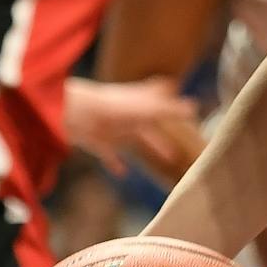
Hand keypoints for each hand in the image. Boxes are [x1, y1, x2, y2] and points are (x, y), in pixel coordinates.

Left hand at [63, 77, 200, 176]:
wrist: (72, 114)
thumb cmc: (112, 108)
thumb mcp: (146, 109)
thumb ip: (169, 110)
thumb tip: (195, 107)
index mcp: (140, 100)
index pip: (158, 94)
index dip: (167, 94)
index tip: (176, 92)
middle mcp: (126, 111)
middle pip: (148, 121)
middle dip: (163, 132)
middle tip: (178, 145)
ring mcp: (110, 125)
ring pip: (132, 136)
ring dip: (147, 145)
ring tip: (165, 157)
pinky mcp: (96, 140)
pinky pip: (109, 153)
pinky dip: (116, 162)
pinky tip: (122, 174)